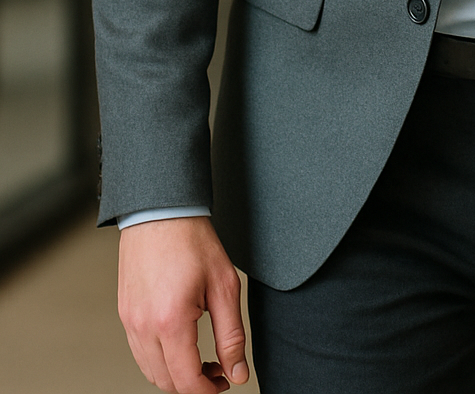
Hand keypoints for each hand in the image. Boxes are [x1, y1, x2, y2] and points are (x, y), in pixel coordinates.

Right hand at [118, 216, 248, 391]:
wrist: (160, 210)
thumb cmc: (192, 240)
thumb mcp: (225, 286)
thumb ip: (232, 335)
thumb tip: (237, 372)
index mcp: (171, 322)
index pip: (187, 381)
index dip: (209, 391)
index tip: (225, 382)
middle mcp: (144, 327)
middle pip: (167, 382)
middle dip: (194, 385)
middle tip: (219, 370)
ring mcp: (130, 322)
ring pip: (150, 371)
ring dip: (176, 375)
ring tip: (201, 358)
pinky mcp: (125, 313)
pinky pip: (140, 352)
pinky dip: (160, 359)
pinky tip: (180, 343)